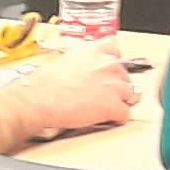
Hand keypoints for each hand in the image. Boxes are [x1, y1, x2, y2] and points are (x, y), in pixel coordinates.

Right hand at [0, 40, 138, 141]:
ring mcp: (114, 85)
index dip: (111, 67)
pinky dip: (117, 118)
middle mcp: (109, 64)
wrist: (38, 99)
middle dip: (115, 85)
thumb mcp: (66, 60)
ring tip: (104, 107)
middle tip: (101, 94)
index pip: (116, 53)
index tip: (107, 74)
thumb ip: (83, 62)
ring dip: (120, 100)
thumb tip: (85, 70)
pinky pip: (125, 114)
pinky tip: (105, 119)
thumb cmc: (45, 83)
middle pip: (125, 75)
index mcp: (96, 50)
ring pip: (131, 93)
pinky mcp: (113, 106)